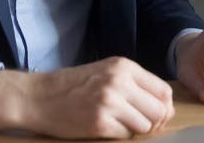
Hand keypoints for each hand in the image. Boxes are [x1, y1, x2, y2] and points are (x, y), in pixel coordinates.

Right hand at [0, 57, 173, 138]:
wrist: (38, 97)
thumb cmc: (74, 85)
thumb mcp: (107, 71)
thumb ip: (135, 83)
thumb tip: (164, 106)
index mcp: (124, 67)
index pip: (163, 90)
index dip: (165, 106)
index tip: (158, 114)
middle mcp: (119, 82)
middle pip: (159, 110)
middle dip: (155, 121)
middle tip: (143, 124)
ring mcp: (109, 103)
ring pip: (145, 125)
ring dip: (137, 129)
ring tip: (122, 124)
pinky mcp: (99, 123)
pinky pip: (126, 135)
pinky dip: (121, 135)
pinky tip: (108, 128)